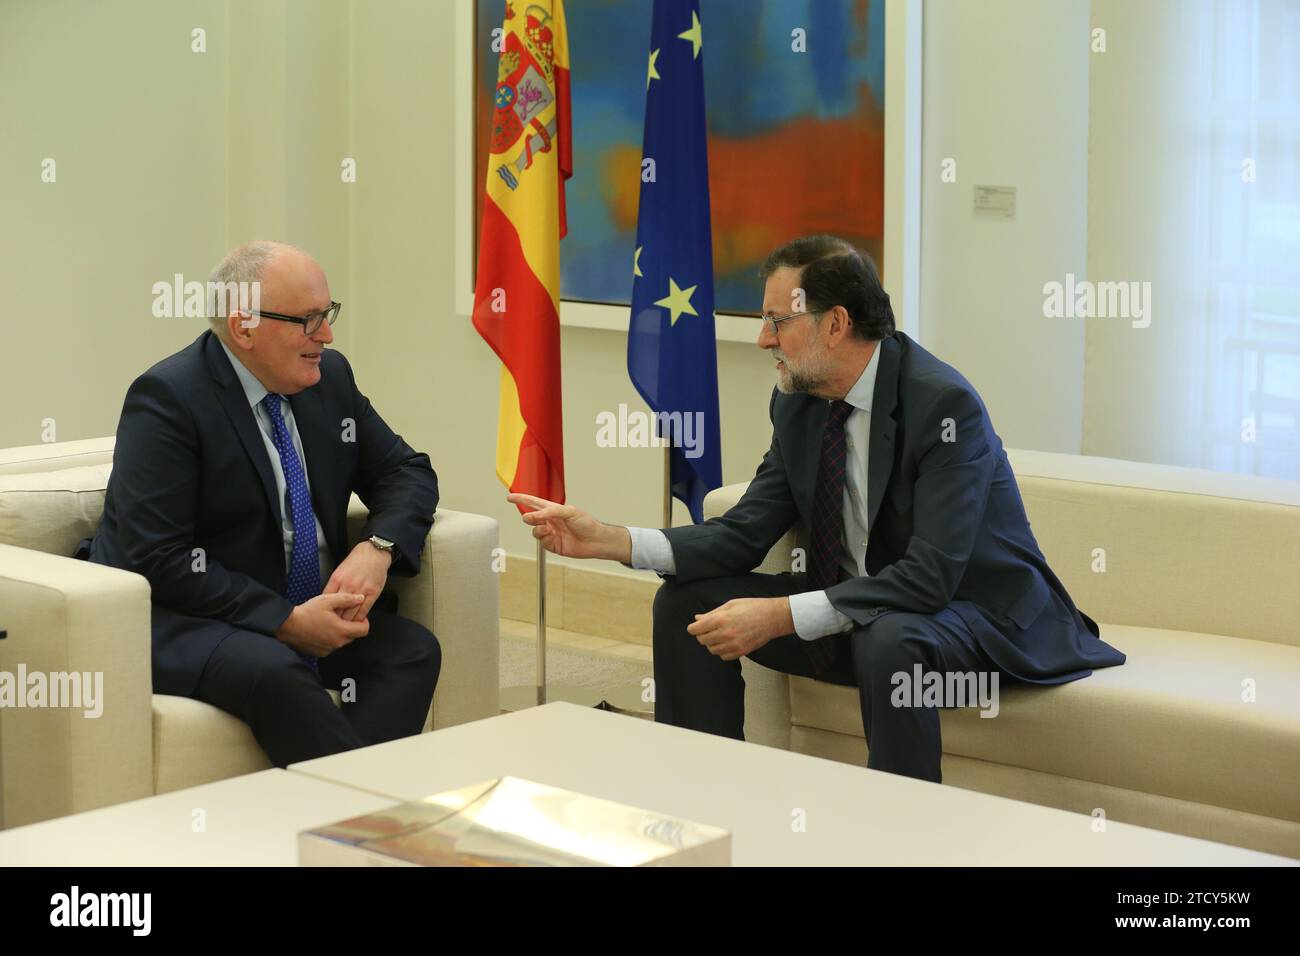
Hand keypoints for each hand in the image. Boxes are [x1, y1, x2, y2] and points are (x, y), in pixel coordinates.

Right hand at [276, 592, 370, 656]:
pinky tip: (321, 630)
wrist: (287, 626)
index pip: (364, 630)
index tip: (357, 616)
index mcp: (342, 630)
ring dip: (339, 633)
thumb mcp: (328, 600)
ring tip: (329, 622)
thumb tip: (360, 599)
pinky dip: (330, 639)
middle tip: (341, 617)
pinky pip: (331, 647)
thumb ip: (347, 599)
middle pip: (353, 636)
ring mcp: (328, 650)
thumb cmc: (306, 613)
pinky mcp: (320, 653)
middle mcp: (337, 643)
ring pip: (342, 641)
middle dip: (350, 626)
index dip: (364, 622)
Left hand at [323, 541, 392, 620]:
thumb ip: (334, 586)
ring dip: (347, 622)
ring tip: (345, 627)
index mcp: (337, 579)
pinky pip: (364, 611)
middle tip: (334, 626)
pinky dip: (359, 618)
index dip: (326, 611)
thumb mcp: (340, 571)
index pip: (327, 601)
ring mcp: (361, 590)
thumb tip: (328, 600)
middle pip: (338, 609)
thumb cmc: (357, 561)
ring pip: (351, 613)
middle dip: (335, 619)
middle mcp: (348, 585)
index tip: (326, 617)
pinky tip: (357, 621)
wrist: (374, 553)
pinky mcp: (372, 593)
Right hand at [506, 493, 630, 562]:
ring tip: (548, 529)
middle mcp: (551, 521)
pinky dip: (545, 539)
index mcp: (554, 509)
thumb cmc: (586, 523)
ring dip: (538, 530)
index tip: (510, 497)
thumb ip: (550, 512)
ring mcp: (551, 533)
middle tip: (529, 518)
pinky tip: (553, 537)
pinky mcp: (553, 545)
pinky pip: (541, 542)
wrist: (595, 541)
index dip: (522, 499)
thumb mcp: (569, 511)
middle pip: (531, 518)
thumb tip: (533, 516)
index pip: (534, 502)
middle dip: (529, 518)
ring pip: (535, 531)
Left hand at [688, 597, 793, 660]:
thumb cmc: (753, 607)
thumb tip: (698, 619)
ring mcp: (734, 644)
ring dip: (712, 643)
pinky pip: (723, 657)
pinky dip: (722, 651)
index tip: (694, 628)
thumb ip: (712, 613)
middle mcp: (726, 633)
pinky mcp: (741, 652)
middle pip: (702, 640)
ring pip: (712, 650)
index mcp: (721, 619)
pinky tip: (727, 643)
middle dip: (702, 635)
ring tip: (719, 635)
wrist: (772, 617)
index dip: (693, 628)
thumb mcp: (730, 605)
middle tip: (708, 630)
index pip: (696, 629)